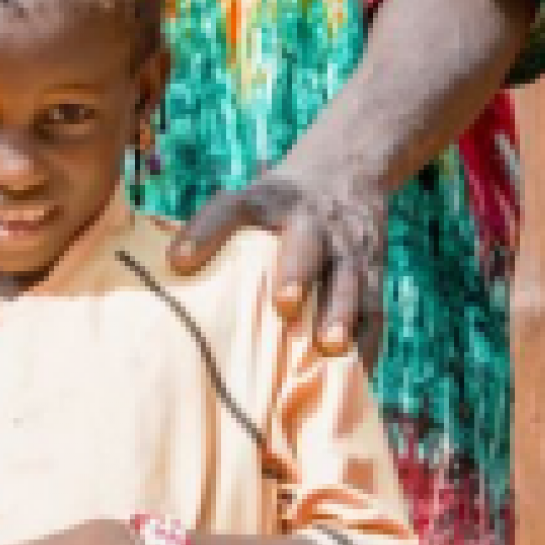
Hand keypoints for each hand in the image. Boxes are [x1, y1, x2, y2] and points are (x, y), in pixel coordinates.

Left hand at [173, 158, 388, 362]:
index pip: (230, 209)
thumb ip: (215, 231)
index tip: (178, 261)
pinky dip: (368, 341)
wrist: (346, 170)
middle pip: (306, 242)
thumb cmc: (279, 204)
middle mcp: (311, 219)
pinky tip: (358, 374)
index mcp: (268, 200)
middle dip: (296, 273)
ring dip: (341, 312)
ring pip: (350, 278)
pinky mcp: (375, 270)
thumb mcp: (250, 199)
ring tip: (329, 347)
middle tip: (284, 304)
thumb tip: (168, 278)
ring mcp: (348, 245)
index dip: (204, 232)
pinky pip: (376, 308)